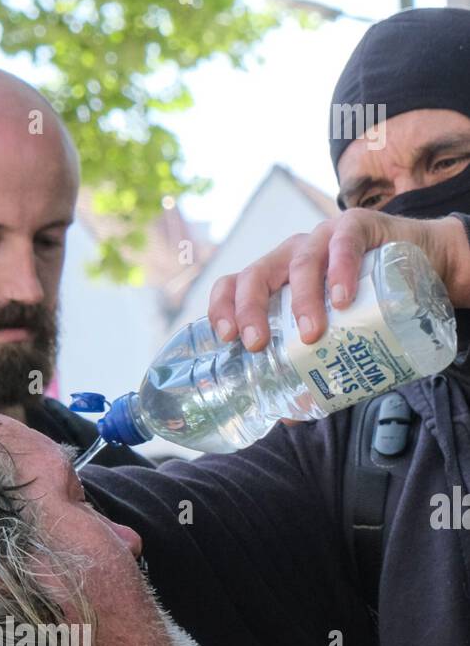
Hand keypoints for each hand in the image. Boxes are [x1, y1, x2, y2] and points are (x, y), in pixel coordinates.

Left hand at [207, 209, 469, 349]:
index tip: (226, 337)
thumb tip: (287, 417)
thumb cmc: (366, 305)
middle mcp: (291, 256)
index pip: (235, 285)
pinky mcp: (358, 227)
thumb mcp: (332, 335)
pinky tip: (342, 298)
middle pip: (257, 275)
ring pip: (300, 263)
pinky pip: (344, 245)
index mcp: (276, 279)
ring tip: (311, 334)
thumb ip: (310, 368)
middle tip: (258, 344)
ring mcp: (323, 238)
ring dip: (301, 301)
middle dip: (250, 310)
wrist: (422, 266)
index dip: (223, 307)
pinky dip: (341, 271)